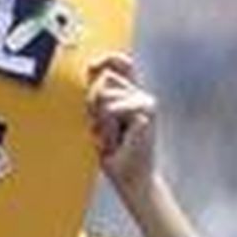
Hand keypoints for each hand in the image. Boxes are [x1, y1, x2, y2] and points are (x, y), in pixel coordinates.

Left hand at [86, 53, 156, 197]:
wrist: (131, 177)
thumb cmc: (113, 150)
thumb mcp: (99, 120)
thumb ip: (97, 96)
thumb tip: (90, 70)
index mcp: (131, 94)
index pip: (122, 65)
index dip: (107, 59)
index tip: (92, 66)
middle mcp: (141, 95)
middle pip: (104, 80)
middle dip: (93, 104)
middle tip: (103, 128)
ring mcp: (146, 102)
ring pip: (104, 95)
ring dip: (99, 119)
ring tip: (110, 135)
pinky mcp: (146, 112)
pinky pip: (110, 110)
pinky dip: (107, 127)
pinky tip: (117, 140)